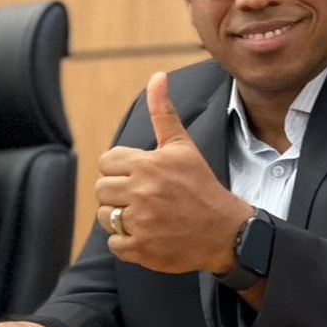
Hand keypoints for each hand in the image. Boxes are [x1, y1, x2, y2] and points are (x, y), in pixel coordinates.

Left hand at [96, 71, 252, 273]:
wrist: (226, 231)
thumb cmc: (201, 186)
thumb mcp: (183, 147)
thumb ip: (163, 112)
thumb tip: (157, 77)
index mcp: (149, 165)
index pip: (107, 162)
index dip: (121, 169)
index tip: (140, 176)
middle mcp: (142, 192)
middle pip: (101, 189)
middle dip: (118, 193)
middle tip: (142, 197)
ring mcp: (141, 223)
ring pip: (104, 216)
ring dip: (119, 217)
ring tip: (143, 215)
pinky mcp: (141, 249)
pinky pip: (114, 244)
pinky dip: (126, 242)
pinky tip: (147, 234)